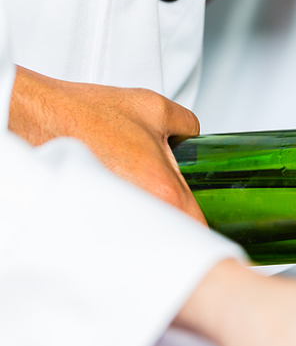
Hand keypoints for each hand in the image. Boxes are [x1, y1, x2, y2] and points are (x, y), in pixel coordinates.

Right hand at [8, 67, 204, 222]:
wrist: (38, 117)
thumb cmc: (85, 114)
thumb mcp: (153, 108)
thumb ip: (187, 123)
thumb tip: (193, 133)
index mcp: (163, 190)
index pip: (199, 229)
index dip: (206, 230)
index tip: (208, 227)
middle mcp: (141, 210)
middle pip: (174, 237)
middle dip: (180, 229)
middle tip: (178, 214)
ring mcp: (115, 218)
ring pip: (147, 235)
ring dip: (152, 225)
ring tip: (146, 204)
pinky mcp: (93, 218)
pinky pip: (121, 229)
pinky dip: (125, 221)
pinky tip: (121, 203)